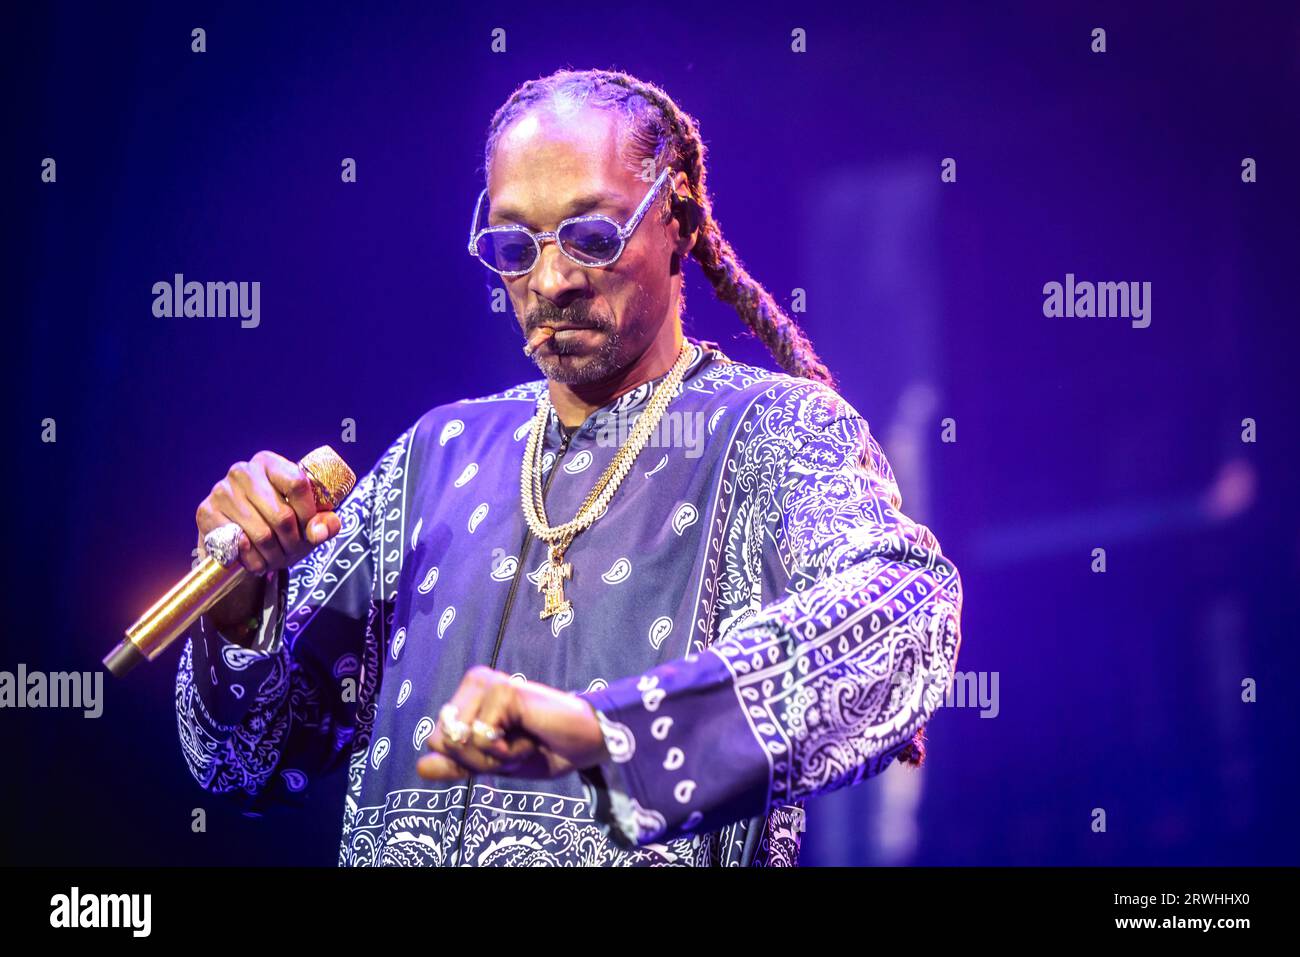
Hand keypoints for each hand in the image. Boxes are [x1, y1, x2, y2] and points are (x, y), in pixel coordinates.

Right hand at [195, 451, 341, 632]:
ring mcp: (222, 491)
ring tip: (276, 558)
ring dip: (274, 556)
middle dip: (293, 543)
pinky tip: (256, 560)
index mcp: (270, 463)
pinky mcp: (206, 513)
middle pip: (282, 515)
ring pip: (262, 534)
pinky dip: (253, 561)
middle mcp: (243, 471)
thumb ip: (325, 524)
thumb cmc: (279, 526)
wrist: (238, 542)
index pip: (297, 484)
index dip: (309, 514)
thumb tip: (318, 532)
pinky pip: (238, 545)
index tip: (311, 531)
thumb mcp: (307, 522)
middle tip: (293, 552)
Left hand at [417, 666, 608, 780]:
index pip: (436, 740)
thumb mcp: (493, 762)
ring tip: (523, 738)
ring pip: (459, 741)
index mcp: (468, 695)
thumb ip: (457, 763)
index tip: (502, 748)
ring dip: (493, 756)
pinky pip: (482, 738)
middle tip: (514, 745)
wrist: (585, 744)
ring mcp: (488, 683)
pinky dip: (507, 750)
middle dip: (477, 760)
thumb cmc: (542, 748)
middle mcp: (474, 682)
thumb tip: (420, 767)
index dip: (467, 760)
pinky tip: (531, 733)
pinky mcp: (503, 690)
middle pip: (442, 741)